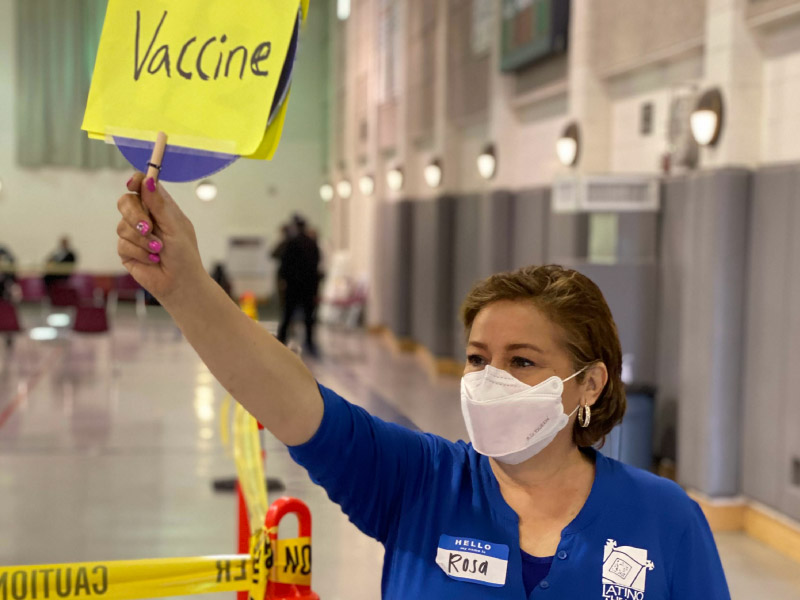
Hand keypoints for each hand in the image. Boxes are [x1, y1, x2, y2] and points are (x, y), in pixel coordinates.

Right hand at [116, 173, 206, 303]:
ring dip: (142, 239)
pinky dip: (140, 252)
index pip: (143, 186)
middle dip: (136, 215)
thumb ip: (159, 204)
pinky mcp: (126, 250)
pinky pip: (123, 244)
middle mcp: (145, 217)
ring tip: (159, 250)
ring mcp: (134, 234)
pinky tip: (153, 259)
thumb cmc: (184, 254)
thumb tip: (148, 179)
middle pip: (126, 202)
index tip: (133, 183)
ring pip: (122, 225)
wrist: (180, 283)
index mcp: (160, 208)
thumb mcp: (175, 227)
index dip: (136, 181)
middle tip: (149, 227)